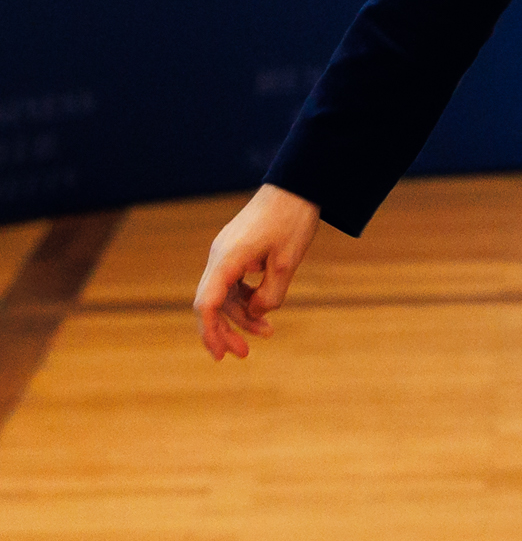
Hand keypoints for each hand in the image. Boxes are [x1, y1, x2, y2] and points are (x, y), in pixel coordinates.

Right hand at [193, 183, 320, 361]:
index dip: (210, 332)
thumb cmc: (292, 219)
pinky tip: (263, 310)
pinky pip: (234, 283)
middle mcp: (220, 255)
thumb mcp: (287, 262)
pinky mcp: (237, 251)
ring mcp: (227, 252)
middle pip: (211, 303)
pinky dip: (246, 299)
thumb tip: (256, 314)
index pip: (206, 303)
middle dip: (224, 330)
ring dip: (241, 316)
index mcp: (228, 258)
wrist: (297, 185)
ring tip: (267, 332)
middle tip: (243, 354)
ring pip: (224, 295)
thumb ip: (271, 295)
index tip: (220, 355)